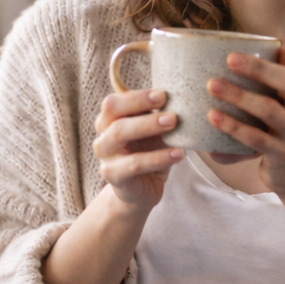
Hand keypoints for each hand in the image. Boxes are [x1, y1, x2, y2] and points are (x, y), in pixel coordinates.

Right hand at [93, 87, 183, 210]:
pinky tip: (178, 154)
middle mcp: (103, 136)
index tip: (163, 94)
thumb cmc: (149, 154)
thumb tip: (181, 97)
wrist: (143, 189)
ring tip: (174, 125)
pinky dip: (158, 157)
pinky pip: (135, 164)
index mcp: (109, 121)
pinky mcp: (114, 176)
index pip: (114, 102)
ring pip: (118, 135)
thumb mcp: (154, 132)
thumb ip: (158, 115)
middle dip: (141, 107)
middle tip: (170, 110)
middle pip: (114, 115)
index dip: (137, 97)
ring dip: (148, 127)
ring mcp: (106, 157)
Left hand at [206, 43, 284, 201]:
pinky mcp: (281, 155)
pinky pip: (256, 139)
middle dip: (258, 69)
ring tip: (213, 86)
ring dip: (239, 96)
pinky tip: (213, 118)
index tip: (242, 50)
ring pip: (268, 110)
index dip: (272, 58)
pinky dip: (233, 128)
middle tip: (228, 60)